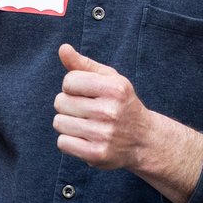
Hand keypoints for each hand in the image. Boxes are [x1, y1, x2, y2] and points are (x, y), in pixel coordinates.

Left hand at [54, 46, 202, 202]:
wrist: (143, 139)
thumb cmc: (121, 104)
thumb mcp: (110, 79)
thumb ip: (84, 64)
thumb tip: (63, 48)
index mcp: (114, 88)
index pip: (69, 81)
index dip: (73, 87)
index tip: (86, 94)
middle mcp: (110, 111)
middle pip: (60, 102)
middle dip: (69, 105)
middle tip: (87, 111)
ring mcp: (104, 134)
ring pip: (59, 122)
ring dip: (67, 123)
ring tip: (85, 125)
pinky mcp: (97, 154)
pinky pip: (63, 142)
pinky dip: (69, 141)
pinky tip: (84, 138)